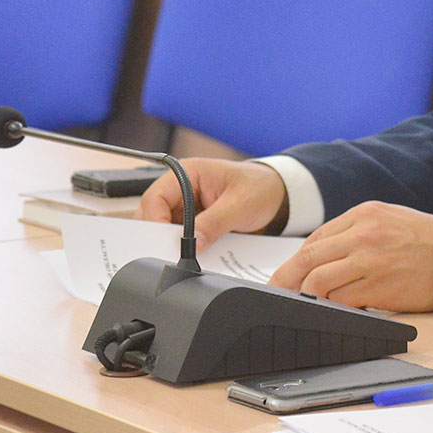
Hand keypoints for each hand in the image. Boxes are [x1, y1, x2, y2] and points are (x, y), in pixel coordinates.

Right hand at [135, 158, 285, 249]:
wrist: (279, 196)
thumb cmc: (261, 188)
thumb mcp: (241, 204)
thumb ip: (215, 222)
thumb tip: (192, 244)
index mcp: (189, 173)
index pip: (156, 196)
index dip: (154, 220)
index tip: (163, 242)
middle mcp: (182, 189)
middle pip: (153, 214)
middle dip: (158, 235)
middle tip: (168, 255)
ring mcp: (186, 206)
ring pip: (163, 228)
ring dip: (170, 243)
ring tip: (179, 259)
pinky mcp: (193, 222)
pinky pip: (179, 236)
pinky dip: (182, 248)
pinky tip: (189, 259)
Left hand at [267, 202, 432, 311]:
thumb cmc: (426, 241)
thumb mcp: (389, 220)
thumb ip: (355, 232)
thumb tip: (319, 258)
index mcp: (364, 214)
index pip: (315, 238)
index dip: (294, 261)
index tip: (284, 276)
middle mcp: (364, 234)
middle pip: (308, 258)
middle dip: (285, 279)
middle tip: (275, 294)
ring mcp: (370, 260)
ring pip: (318, 281)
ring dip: (306, 296)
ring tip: (302, 305)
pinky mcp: (378, 286)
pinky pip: (340, 300)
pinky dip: (329, 307)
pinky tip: (330, 311)